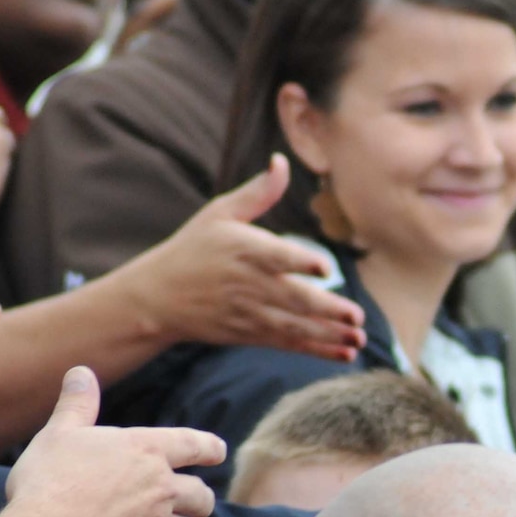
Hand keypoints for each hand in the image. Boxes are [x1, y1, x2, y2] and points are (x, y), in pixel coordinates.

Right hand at [0, 367, 223, 516]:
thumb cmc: (49, 482)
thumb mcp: (58, 434)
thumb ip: (77, 405)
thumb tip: (81, 371)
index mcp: (146, 452)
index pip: (194, 444)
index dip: (209, 448)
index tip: (218, 452)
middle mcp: (162, 490)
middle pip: (202, 496)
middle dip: (201, 500)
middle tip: (194, 502)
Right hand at [115, 155, 365, 361]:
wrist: (158, 296)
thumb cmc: (194, 248)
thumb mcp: (220, 213)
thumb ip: (258, 192)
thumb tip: (282, 162)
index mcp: (244, 249)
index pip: (276, 257)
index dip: (300, 263)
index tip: (325, 269)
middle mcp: (249, 283)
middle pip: (292, 298)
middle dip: (327, 310)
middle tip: (356, 317)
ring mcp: (249, 312)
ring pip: (294, 326)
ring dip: (328, 335)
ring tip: (357, 340)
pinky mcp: (249, 333)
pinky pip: (287, 342)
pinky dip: (315, 350)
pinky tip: (344, 354)